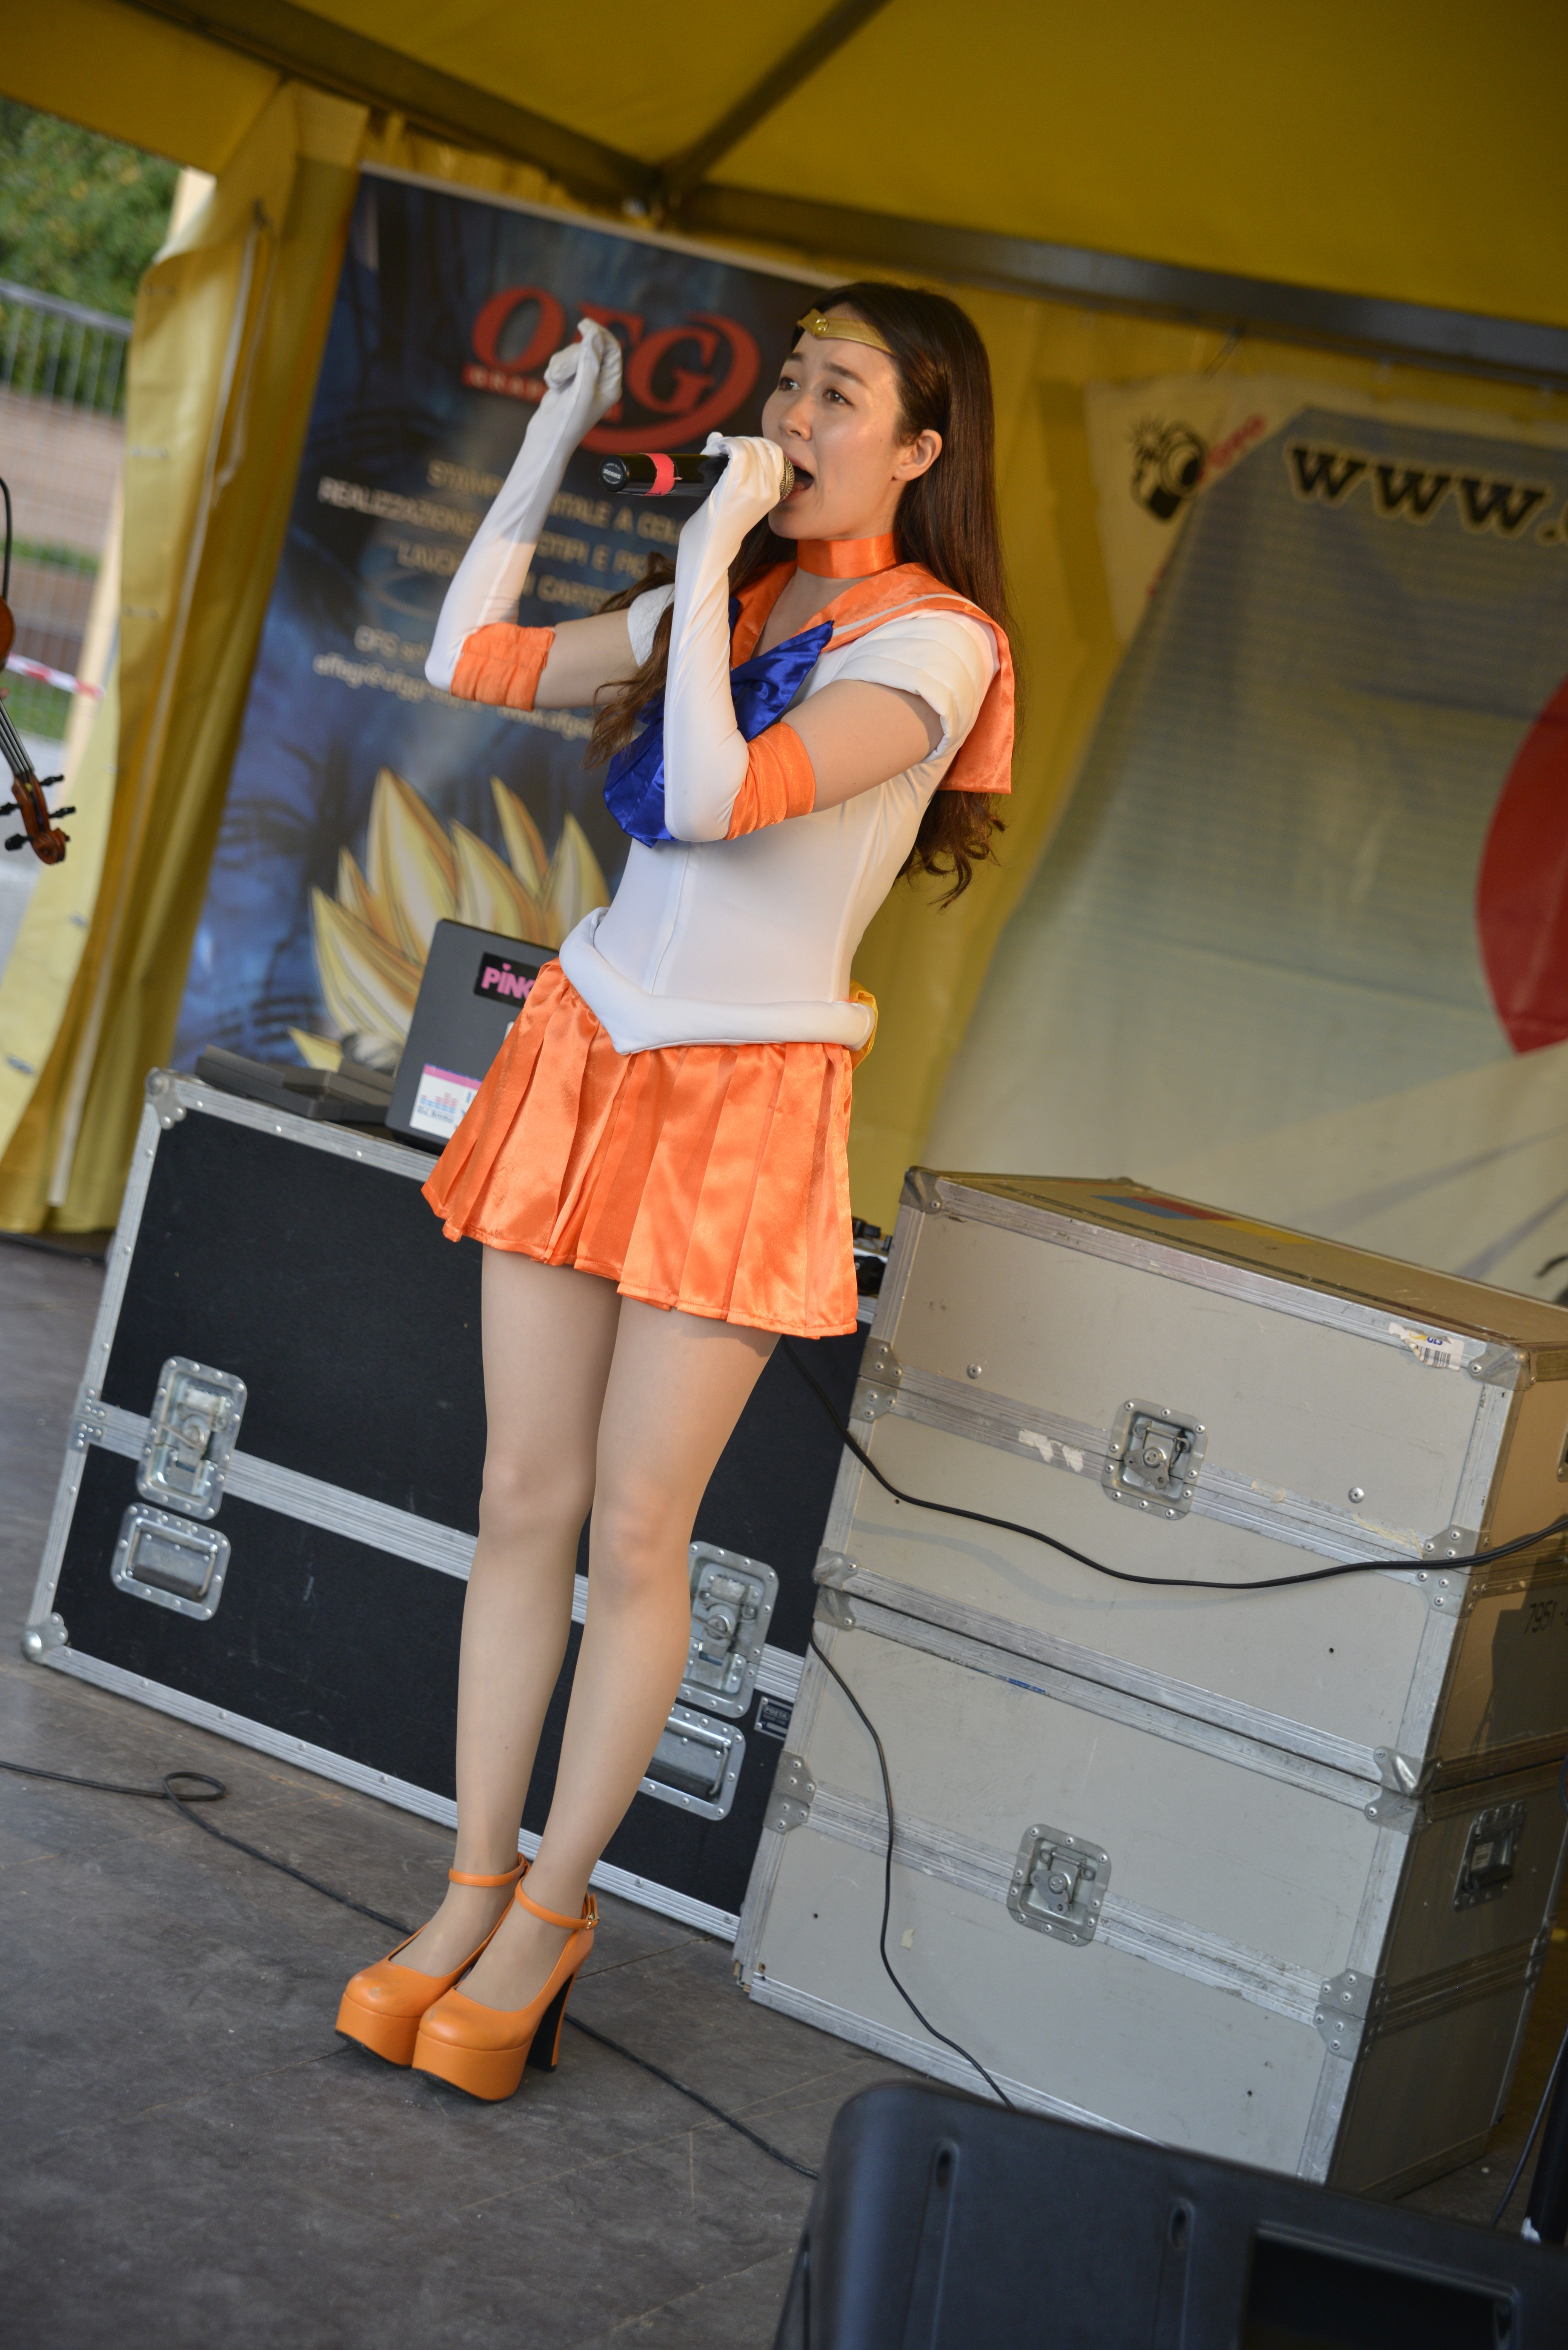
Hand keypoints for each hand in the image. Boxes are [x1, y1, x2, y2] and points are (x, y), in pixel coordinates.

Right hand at [535, 316, 622, 445]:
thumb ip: (589, 360)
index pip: (612, 350)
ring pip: (572, 354)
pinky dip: (554, 372)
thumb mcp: (582, 389)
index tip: (585, 324)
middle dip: (573, 357)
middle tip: (563, 373)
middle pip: (589, 349)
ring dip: (561, 366)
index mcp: (611, 384)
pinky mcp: (567, 380)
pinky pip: (560, 361)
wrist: (547, 437)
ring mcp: (582, 379)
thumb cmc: (569, 419)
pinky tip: (553, 387)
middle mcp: (599, 381)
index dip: (600, 334)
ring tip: (557, 385)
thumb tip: (594, 334)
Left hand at [699, 432, 790, 535]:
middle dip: (738, 440)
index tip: (736, 448)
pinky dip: (722, 444)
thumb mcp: (737, 499)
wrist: (711, 550)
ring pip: (747, 445)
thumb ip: (736, 470)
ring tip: (713, 452)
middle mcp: (769, 489)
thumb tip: (717, 436)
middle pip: (760, 445)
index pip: (774, 452)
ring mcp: (755, 487)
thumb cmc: (720, 526)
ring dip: (727, 442)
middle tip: (720, 451)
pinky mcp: (737, 485)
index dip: (754, 442)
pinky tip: (713, 450)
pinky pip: (736, 449)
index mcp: (774, 493)